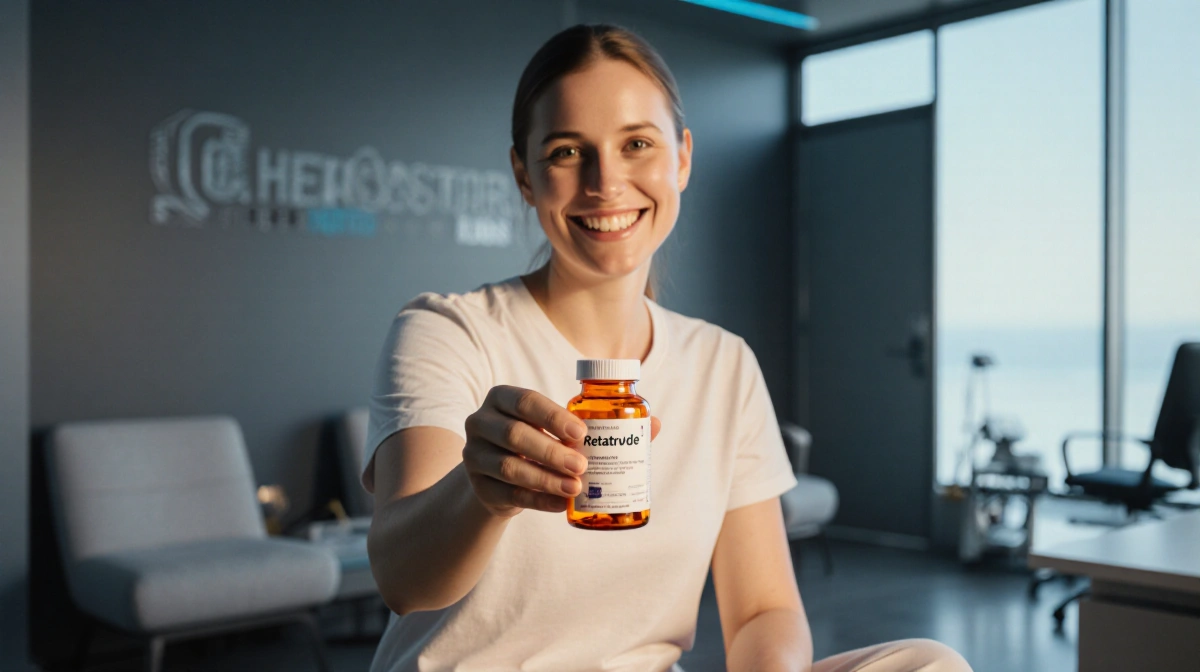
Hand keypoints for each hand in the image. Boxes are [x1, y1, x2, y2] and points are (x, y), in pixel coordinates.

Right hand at [462, 385, 660, 517]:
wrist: (500, 477)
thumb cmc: (539, 441)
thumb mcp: (559, 428)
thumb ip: (600, 423)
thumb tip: (654, 423)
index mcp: (502, 398)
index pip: (526, 401)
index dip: (554, 416)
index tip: (583, 433)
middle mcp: (481, 422)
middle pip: (515, 435)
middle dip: (552, 452)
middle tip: (583, 466)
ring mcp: (475, 456)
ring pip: (510, 468)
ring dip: (546, 479)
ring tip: (575, 488)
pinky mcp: (480, 488)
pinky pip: (510, 496)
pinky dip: (539, 501)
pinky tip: (562, 506)